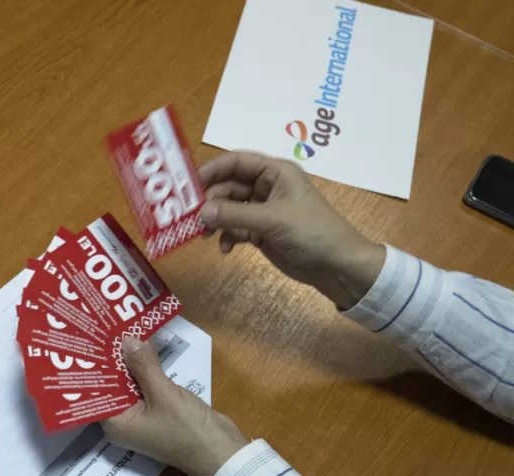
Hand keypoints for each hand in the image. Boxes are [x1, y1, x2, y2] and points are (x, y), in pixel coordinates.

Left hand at [102, 337, 247, 475]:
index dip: (93, 367)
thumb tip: (125, 341)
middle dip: (112, 361)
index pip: (94, 392)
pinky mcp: (157, 412)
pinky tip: (145, 349)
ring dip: (130, 364)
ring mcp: (141, 418)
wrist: (221, 452)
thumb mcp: (163, 393)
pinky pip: (145, 388)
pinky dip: (145, 372)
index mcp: (115, 424)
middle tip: (105, 329)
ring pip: (129, 386)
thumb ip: (142, 366)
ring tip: (122, 332)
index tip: (90, 341)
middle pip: (111, 387)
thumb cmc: (187, 428)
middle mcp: (123, 422)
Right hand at [198, 151, 385, 309]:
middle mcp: (267, 187)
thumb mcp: (272, 220)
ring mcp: (263, 210)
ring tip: (204, 235)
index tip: (188, 185)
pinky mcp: (261, 232)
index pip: (236, 162)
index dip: (212, 170)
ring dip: (215, 220)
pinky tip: (226, 249)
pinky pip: (235, 228)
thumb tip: (200, 213)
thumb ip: (235, 215)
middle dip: (210, 200)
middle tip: (191, 216)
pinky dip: (227, 237)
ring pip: (229, 209)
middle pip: (228, 186)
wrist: (336, 265)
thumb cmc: (311, 231)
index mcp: (275, 172)